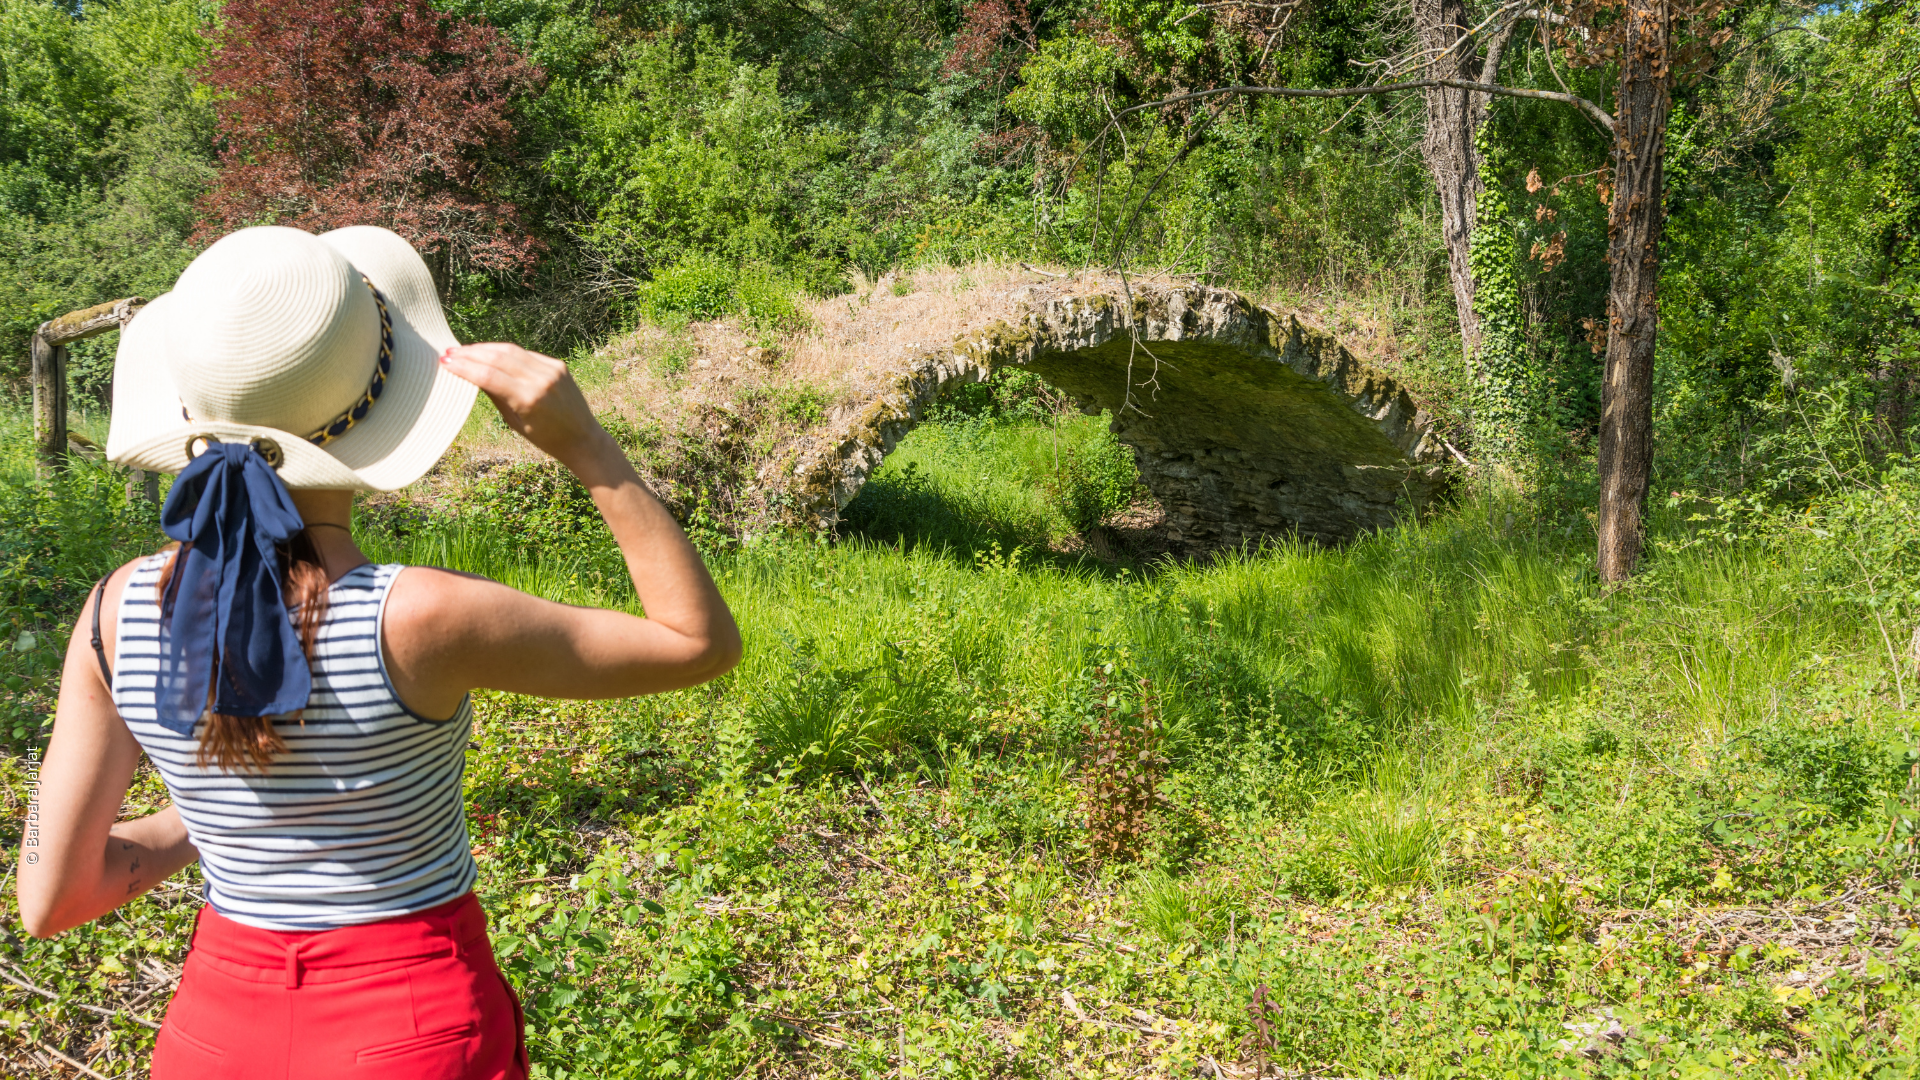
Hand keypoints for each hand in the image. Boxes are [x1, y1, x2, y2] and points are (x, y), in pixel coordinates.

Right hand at [439, 343, 614, 469]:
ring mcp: (552, 370)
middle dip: (471, 354)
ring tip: (465, 351)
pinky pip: (526, 355)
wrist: (582, 438)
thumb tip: (470, 374)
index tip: (445, 362)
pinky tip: (490, 354)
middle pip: (498, 358)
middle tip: (449, 353)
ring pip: (511, 351)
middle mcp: (541, 380)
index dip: (464, 367)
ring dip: (485, 349)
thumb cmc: (546, 438)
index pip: (488, 376)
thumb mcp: (514, 422)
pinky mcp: (558, 365)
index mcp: (529, 399)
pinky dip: (506, 353)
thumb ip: (494, 395)